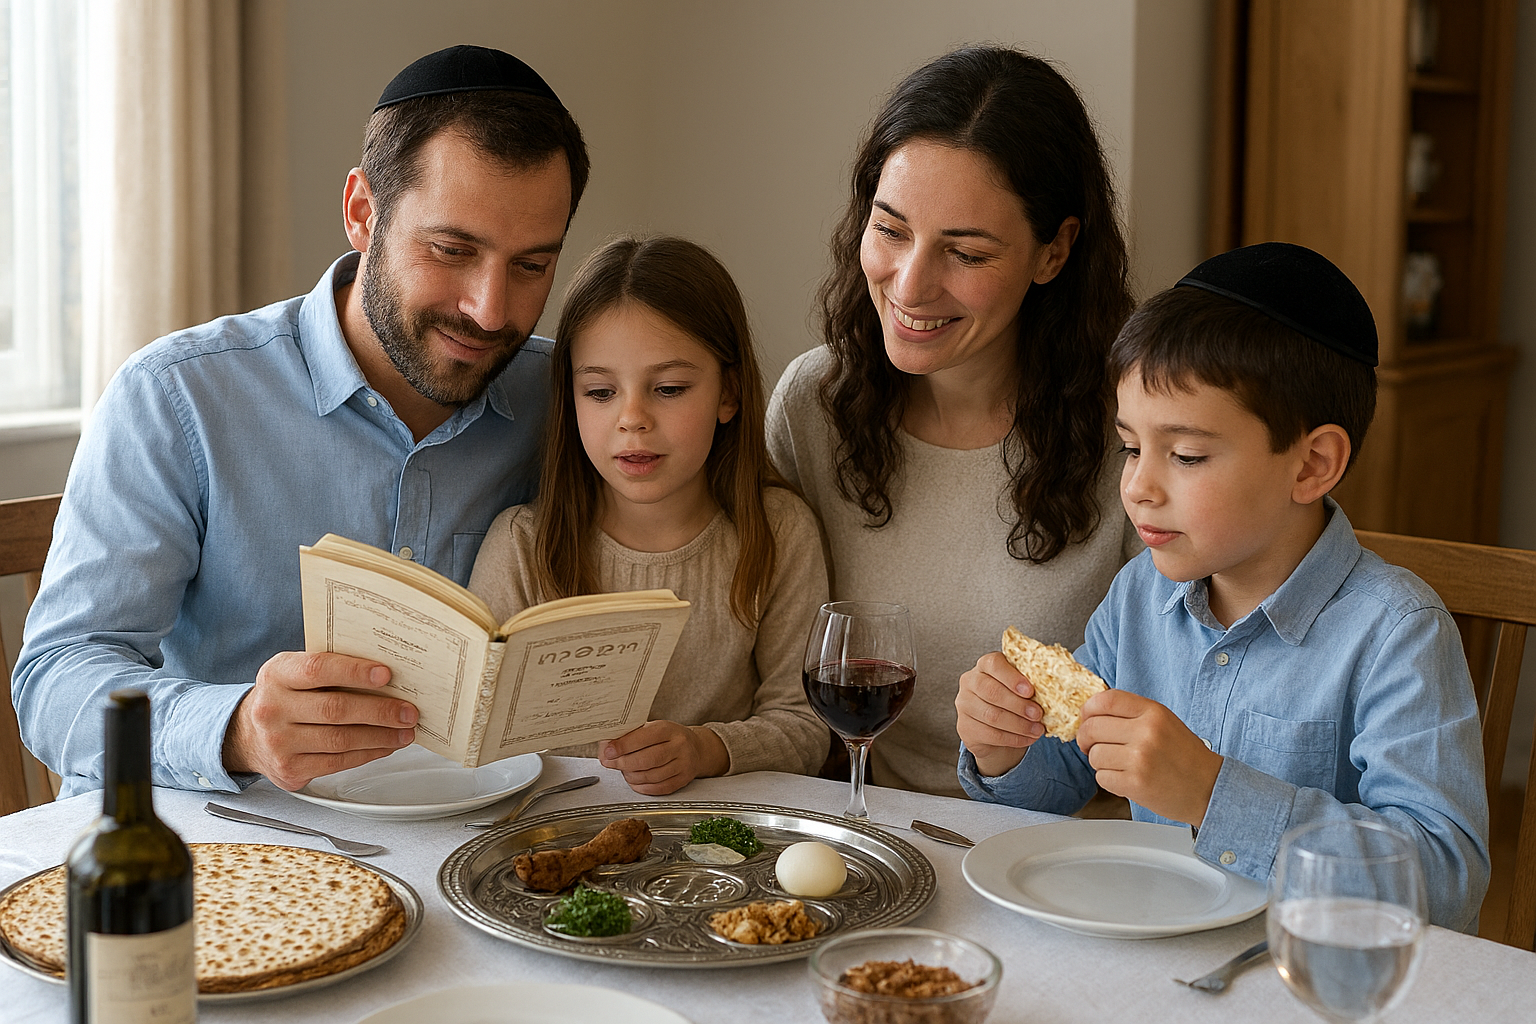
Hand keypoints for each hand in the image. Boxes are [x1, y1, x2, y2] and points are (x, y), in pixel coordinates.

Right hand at [222, 651, 417, 790]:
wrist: (246, 734)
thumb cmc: (283, 696)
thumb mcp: (294, 671)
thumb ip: (329, 668)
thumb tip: (384, 675)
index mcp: (277, 674)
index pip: (318, 669)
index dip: (355, 672)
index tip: (386, 675)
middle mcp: (273, 708)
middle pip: (335, 709)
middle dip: (380, 711)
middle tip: (408, 711)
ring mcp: (279, 742)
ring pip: (340, 740)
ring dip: (381, 736)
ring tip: (405, 731)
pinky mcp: (290, 769)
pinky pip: (338, 763)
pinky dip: (368, 753)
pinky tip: (385, 746)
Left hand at [598, 721, 728, 795]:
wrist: (696, 748)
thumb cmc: (669, 737)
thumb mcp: (652, 728)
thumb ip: (630, 736)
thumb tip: (605, 747)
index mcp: (669, 729)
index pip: (644, 738)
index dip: (623, 746)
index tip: (608, 750)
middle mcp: (679, 746)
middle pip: (647, 759)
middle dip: (623, 763)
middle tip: (609, 763)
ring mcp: (683, 764)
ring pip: (651, 776)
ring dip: (631, 776)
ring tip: (623, 770)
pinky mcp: (683, 780)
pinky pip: (658, 788)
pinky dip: (642, 787)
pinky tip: (634, 781)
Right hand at [955, 651, 1044, 777]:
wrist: (994, 726)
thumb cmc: (1012, 700)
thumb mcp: (1020, 686)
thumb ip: (1031, 681)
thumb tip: (1058, 683)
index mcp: (985, 665)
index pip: (993, 664)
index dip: (1012, 677)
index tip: (1030, 691)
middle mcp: (970, 681)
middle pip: (992, 692)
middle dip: (1018, 705)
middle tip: (1038, 714)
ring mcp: (964, 705)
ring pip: (991, 716)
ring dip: (1018, 724)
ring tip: (1037, 729)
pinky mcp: (965, 727)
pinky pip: (990, 734)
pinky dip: (1013, 738)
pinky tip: (1027, 738)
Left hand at [1075, 689, 1221, 824]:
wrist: (1208, 788)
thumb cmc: (1184, 755)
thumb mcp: (1163, 722)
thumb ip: (1131, 714)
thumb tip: (1089, 713)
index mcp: (1153, 712)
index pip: (1105, 700)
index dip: (1088, 710)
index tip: (1086, 719)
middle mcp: (1146, 732)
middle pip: (1092, 728)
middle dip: (1085, 738)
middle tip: (1091, 745)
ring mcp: (1141, 758)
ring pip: (1094, 755)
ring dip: (1100, 762)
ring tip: (1119, 764)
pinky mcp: (1136, 783)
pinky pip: (1102, 777)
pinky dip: (1108, 780)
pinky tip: (1126, 778)